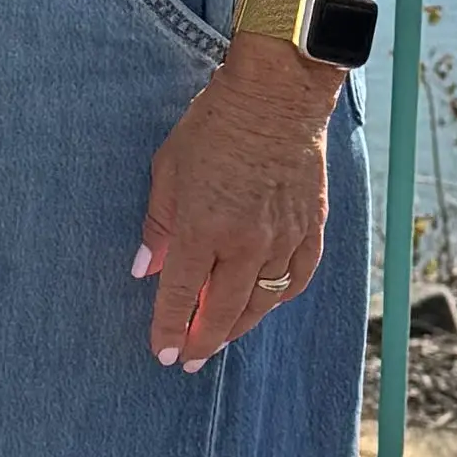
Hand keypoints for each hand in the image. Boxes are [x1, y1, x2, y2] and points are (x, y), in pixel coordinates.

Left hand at [132, 40, 335, 370]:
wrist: (276, 96)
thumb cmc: (214, 125)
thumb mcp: (169, 169)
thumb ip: (157, 224)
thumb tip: (145, 268)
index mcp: (203, 227)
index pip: (181, 295)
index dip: (168, 330)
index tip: (162, 354)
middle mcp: (245, 242)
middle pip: (222, 311)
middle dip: (202, 341)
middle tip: (189, 361)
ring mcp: (283, 238)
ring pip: (261, 304)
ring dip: (238, 326)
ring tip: (220, 338)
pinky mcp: (311, 229)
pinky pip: (296, 280)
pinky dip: (279, 299)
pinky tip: (264, 305)